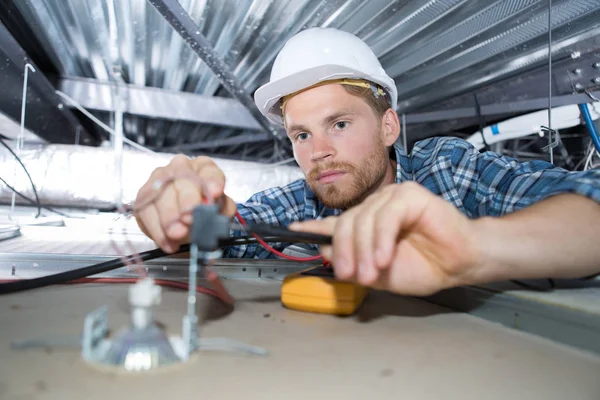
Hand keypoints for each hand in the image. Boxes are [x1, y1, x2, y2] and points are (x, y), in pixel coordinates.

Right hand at [134, 155, 235, 252]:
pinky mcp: (143, 197)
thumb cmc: (206, 214)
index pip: (208, 169)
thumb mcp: (222, 212)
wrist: (187, 228)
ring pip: (160, 194)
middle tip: (189, 218)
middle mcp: (180, 168)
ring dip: (169, 217)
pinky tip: (168, 242)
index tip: (215, 193)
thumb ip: (221, 207)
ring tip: (177, 234)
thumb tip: (210, 207)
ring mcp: (159, 180)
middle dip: (186, 199)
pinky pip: (146, 212)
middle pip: (182, 177)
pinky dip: (157, 230)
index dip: (212, 181)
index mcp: (204, 168)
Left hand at [289, 182, 480, 295]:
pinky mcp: (409, 195)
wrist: (460, 263)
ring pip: (363, 220)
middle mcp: (375, 207)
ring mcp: (391, 198)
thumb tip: (322, 250)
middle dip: (344, 253)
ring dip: (364, 251)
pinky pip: (385, 216)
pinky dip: (381, 239)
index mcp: (366, 224)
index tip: (292, 230)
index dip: (312, 226)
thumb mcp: (378, 272)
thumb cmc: (424, 266)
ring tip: (372, 273)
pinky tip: (384, 258)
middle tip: (352, 276)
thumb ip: (353, 261)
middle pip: (344, 224)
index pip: (333, 223)